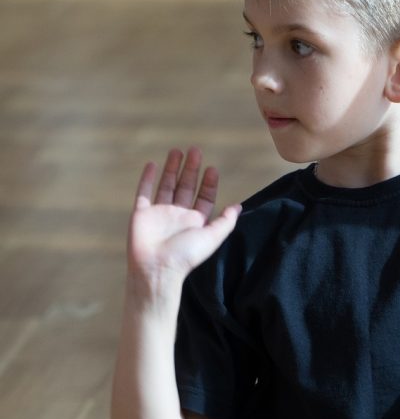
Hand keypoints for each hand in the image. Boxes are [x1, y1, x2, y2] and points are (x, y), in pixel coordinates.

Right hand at [127, 148, 240, 287]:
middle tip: (195, 150)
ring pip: (166, 185)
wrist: (157, 268)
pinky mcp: (141, 213)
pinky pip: (144, 192)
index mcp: (196, 221)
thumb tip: (239, 206)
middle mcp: (178, 214)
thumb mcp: (212, 237)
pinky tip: (152, 164)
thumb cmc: (186, 255)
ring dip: (172, 169)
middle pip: (186, 187)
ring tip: (177, 151)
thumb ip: (225, 221)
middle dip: (191, 169)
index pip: (204, 197)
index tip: (212, 169)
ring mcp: (159, 213)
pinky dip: (147, 179)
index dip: (209, 183)